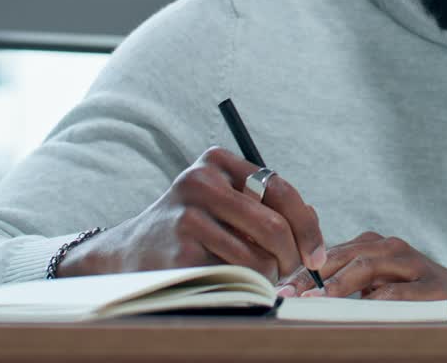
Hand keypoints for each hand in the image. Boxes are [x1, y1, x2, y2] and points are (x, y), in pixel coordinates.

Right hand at [57, 146, 325, 282]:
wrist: (130, 250)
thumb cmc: (190, 225)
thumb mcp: (222, 199)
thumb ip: (263, 203)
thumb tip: (312, 222)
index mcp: (217, 162)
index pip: (281, 190)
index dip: (307, 226)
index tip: (316, 254)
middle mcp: (201, 182)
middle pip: (273, 224)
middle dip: (292, 256)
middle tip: (294, 271)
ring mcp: (188, 216)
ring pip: (257, 255)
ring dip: (266, 275)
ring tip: (257, 276)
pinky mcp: (180, 250)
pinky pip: (233, 274)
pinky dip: (243, 284)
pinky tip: (233, 281)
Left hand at [278, 231, 446, 306]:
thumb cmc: (420, 295)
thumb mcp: (383, 286)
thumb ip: (351, 286)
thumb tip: (308, 298)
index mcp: (378, 245)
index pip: (333, 253)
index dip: (305, 270)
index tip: (281, 287)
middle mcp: (393, 248)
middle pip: (345, 254)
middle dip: (313, 275)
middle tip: (290, 294)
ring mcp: (414, 264)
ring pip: (367, 266)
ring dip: (337, 285)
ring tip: (315, 301)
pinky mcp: (431, 285)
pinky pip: (398, 291)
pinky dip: (375, 301)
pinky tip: (357, 311)